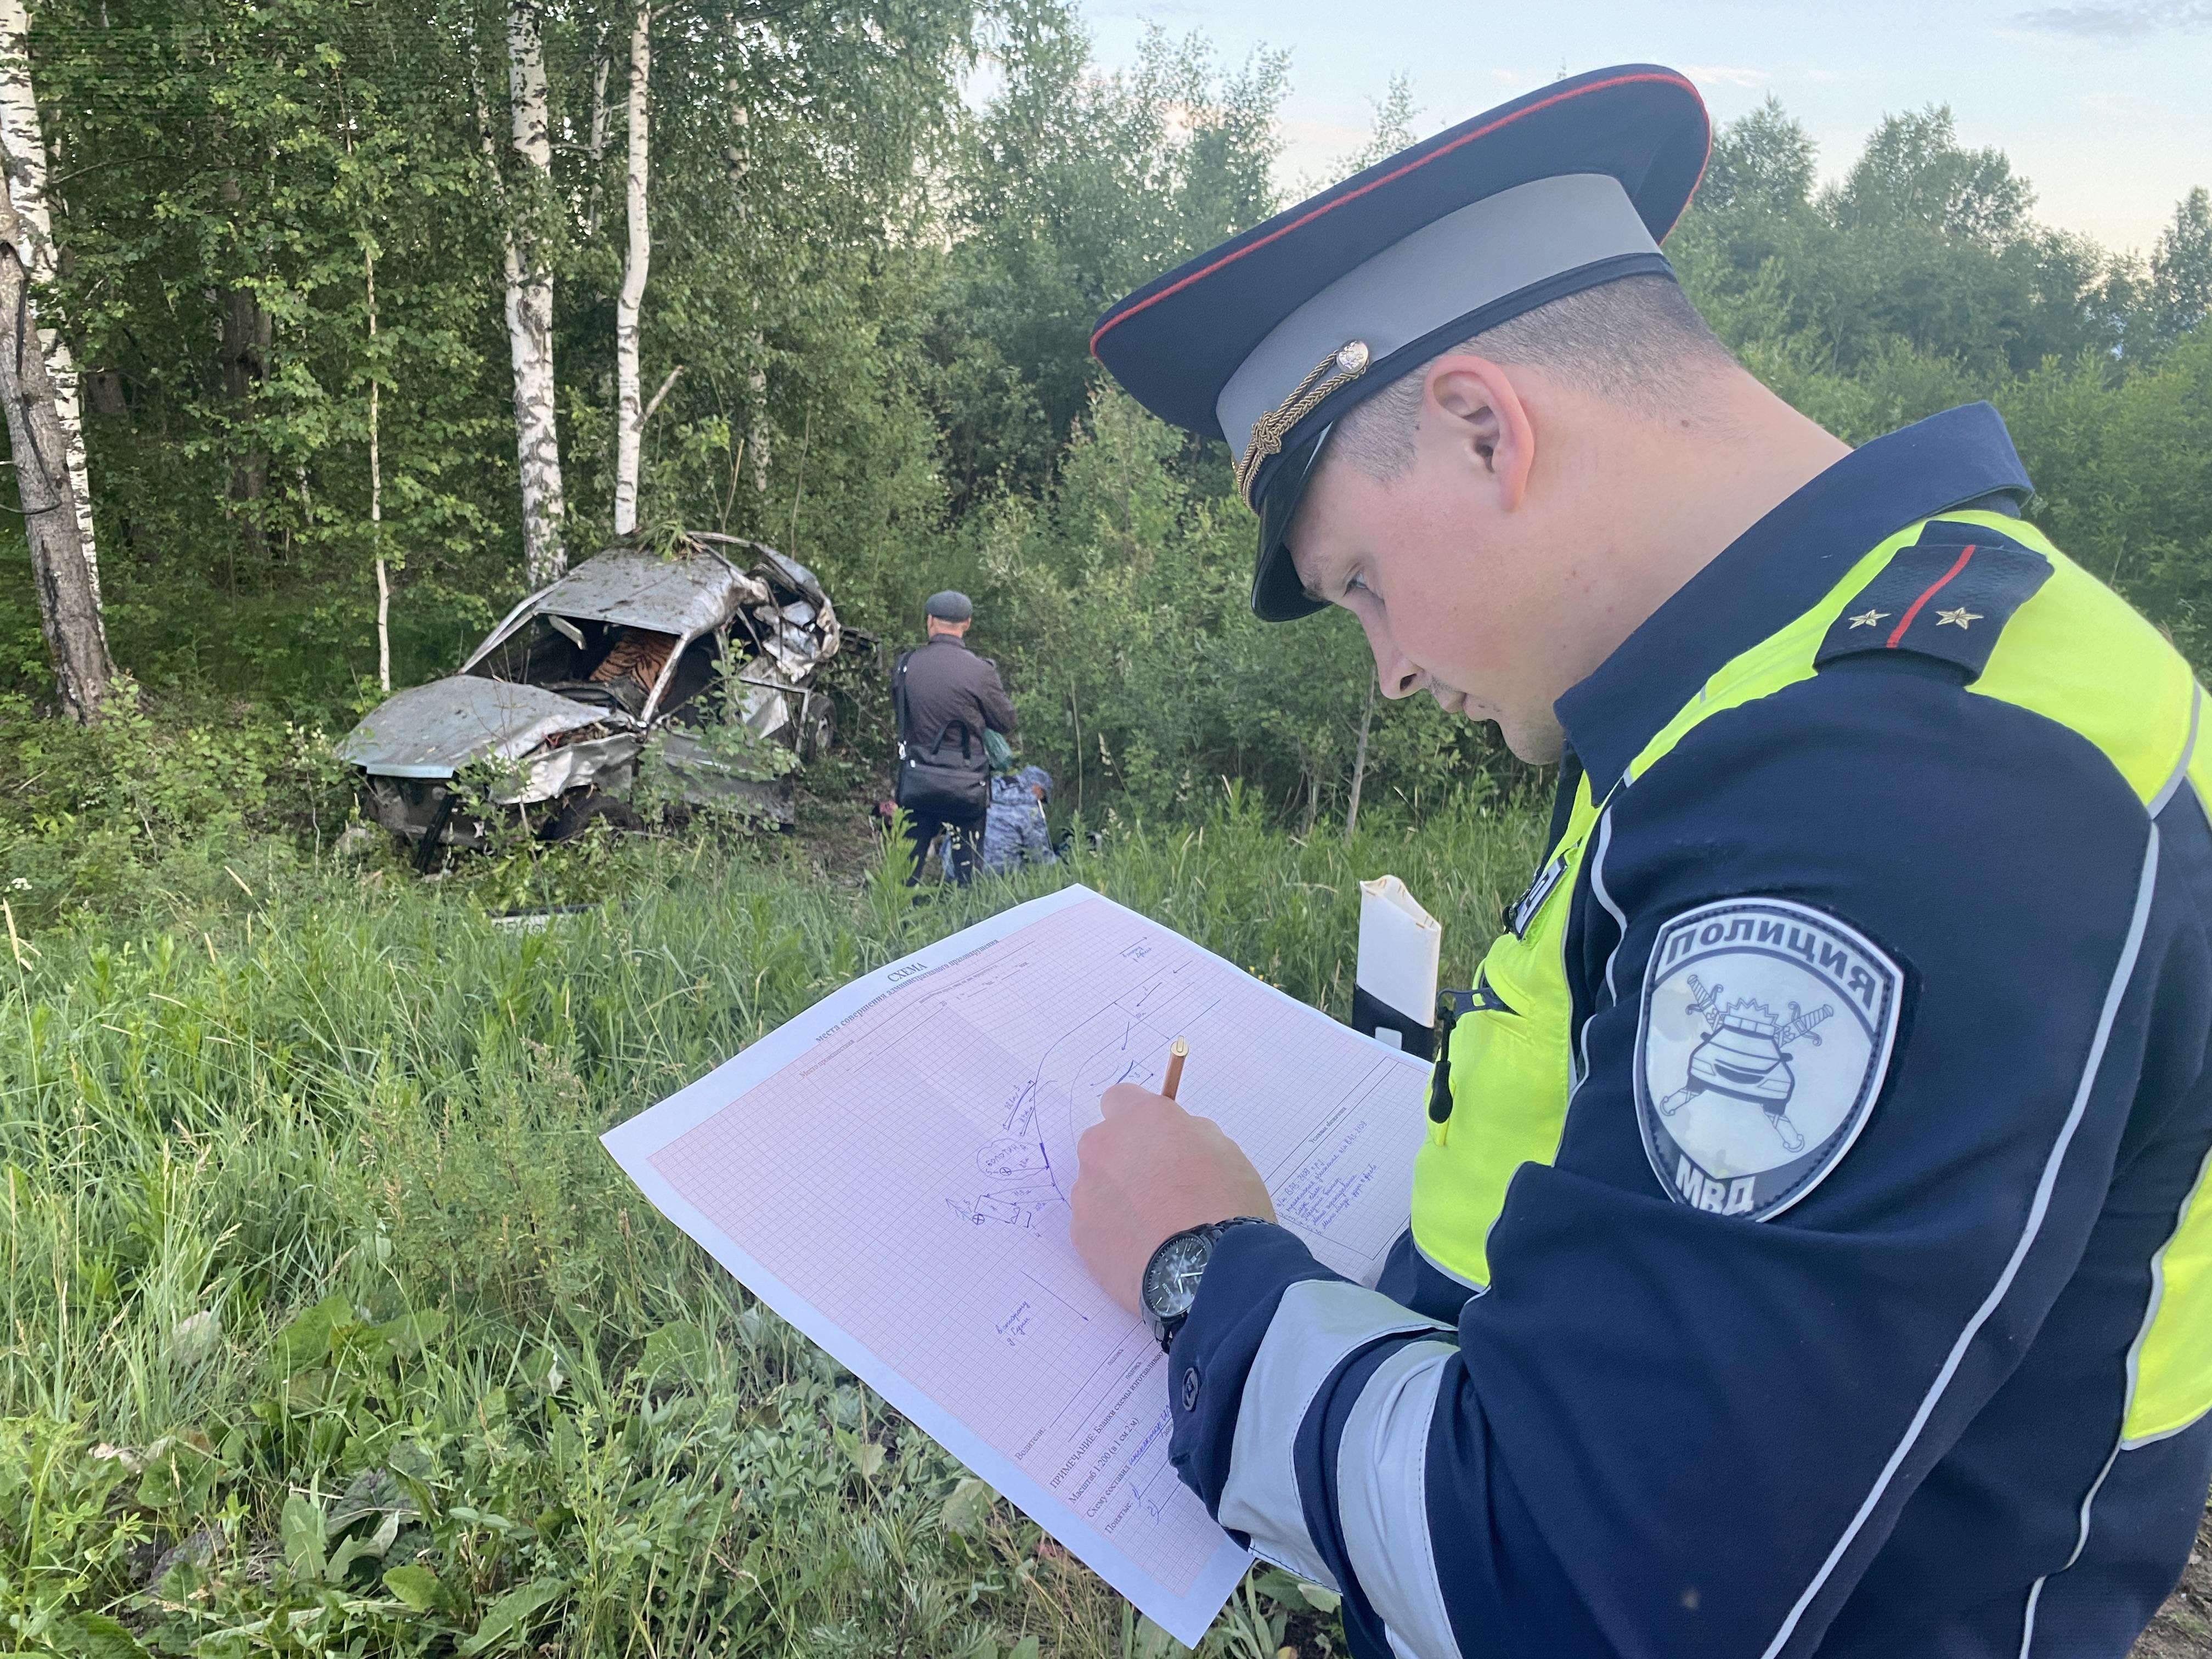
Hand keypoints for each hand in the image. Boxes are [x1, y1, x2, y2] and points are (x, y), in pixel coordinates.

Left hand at [1068, 1083, 1274, 1315]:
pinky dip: (1114, 1234)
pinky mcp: (1081, 1236)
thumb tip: (1174, 1141)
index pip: (1120, 1099)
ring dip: (1119, 1199)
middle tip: (1161, 1190)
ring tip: (1156, 1229)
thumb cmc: (1225, 1205)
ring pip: (1098, 1187)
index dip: (1139, 1120)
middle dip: (1126, 1160)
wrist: (1208, 1270)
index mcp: (1140, 1118)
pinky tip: (1144, 1251)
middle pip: (1105, 1145)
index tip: (1157, 1140)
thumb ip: (1188, 1135)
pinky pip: (1096, 1225)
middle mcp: (1104, 1148)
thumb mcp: (1225, 1151)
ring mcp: (1087, 1193)